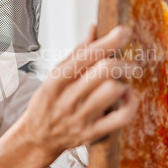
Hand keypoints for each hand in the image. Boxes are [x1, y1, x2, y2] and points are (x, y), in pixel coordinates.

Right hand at [20, 25, 138, 157]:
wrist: (37, 138)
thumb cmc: (48, 103)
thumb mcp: (54, 76)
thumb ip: (77, 53)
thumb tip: (94, 28)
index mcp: (56, 81)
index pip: (86, 56)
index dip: (108, 42)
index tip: (124, 31)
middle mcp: (67, 99)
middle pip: (104, 71)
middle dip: (124, 62)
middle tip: (130, 63)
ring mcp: (80, 118)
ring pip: (113, 90)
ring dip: (123, 82)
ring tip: (121, 83)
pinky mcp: (92, 133)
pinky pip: (121, 117)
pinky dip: (130, 103)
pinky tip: (126, 98)